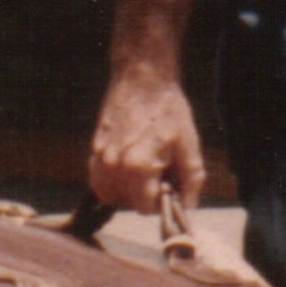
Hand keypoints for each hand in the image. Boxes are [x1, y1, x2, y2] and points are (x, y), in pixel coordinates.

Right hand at [89, 72, 205, 213]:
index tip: (169, 185)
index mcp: (139, 167)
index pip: (145, 208)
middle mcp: (115, 166)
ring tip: (144, 168)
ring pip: (110, 195)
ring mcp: (101, 158)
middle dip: (145, 194)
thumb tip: (188, 206)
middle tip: (159, 170)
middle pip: (128, 203)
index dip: (160, 200)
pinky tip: (128, 165)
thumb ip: (191, 178)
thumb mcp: (189, 142)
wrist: (144, 78)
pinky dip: (111, 181)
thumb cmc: (168, 108)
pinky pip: (98, 180)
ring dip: (127, 191)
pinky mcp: (94, 149)